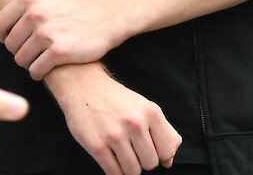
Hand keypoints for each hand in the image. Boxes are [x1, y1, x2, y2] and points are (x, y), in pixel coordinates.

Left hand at [0, 0, 125, 79]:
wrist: (108, 17)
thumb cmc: (82, 1)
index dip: (4, 35)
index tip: (15, 39)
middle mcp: (34, 16)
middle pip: (10, 45)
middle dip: (19, 50)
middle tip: (32, 49)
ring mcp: (46, 34)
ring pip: (21, 59)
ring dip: (29, 62)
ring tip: (39, 58)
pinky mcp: (58, 52)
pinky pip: (36, 70)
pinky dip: (39, 72)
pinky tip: (47, 67)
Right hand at [47, 63, 182, 174]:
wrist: (83, 86)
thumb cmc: (116, 99)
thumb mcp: (145, 107)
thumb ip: (164, 132)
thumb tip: (169, 161)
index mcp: (151, 112)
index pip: (167, 151)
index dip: (160, 154)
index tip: (151, 150)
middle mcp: (135, 123)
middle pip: (151, 163)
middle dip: (143, 161)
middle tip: (133, 150)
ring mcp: (115, 135)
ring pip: (133, 172)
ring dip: (128, 168)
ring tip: (122, 154)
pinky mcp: (97, 146)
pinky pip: (114, 174)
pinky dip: (116, 172)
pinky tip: (112, 159)